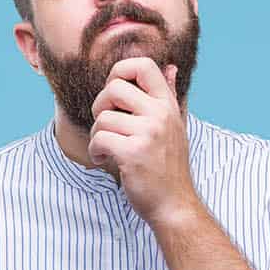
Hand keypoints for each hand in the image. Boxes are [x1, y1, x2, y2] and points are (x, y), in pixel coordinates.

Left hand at [88, 57, 200, 226]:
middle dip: (100, 107)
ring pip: (102, 118)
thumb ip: (169, 95)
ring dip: (96, 136)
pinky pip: (99, 139)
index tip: (115, 96)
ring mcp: (148, 133)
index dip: (119, 72)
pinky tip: (104, 160)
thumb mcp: (174, 126)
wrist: (174, 204)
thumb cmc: (168, 166)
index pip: (142, 65)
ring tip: (107, 149)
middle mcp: (160, 114)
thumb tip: (170, 67)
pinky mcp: (133, 153)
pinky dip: (95, 152)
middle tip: (106, 126)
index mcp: (167, 104)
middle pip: (113, 88)